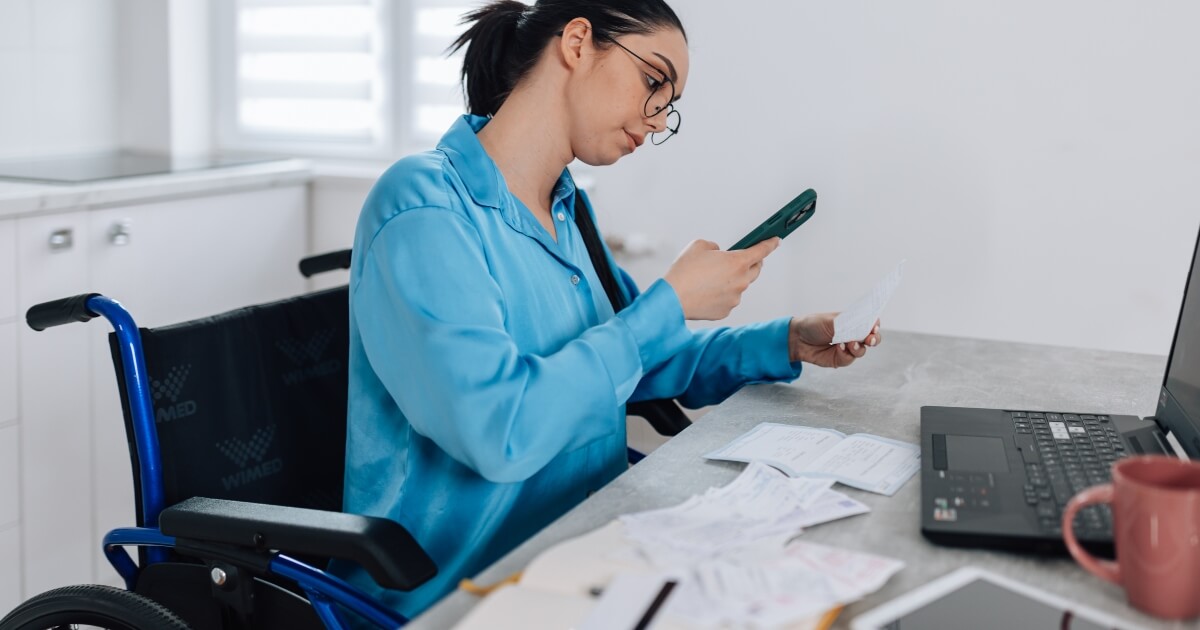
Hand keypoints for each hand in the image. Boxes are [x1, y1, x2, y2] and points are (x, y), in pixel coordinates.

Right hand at [664, 238, 779, 319]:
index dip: (770, 244)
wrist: (672, 298)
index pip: (761, 250)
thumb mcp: (698, 246)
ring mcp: (734, 298)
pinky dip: (722, 295)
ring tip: (711, 278)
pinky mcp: (726, 311)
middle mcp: (740, 281)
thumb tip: (718, 253)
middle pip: (755, 270)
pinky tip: (707, 291)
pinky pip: (729, 299)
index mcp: (737, 262)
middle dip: (751, 263)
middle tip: (739, 259)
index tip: (775, 241)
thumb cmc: (684, 272)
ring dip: (732, 280)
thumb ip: (714, 247)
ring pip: (740, 286)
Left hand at [789, 314, 881, 367]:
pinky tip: (838, 348)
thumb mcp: (830, 321)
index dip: (875, 324)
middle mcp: (853, 335)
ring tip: (849, 343)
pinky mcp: (840, 359)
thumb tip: (861, 329)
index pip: (870, 322)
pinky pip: (849, 359)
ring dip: (858, 347)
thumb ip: (847, 325)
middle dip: (874, 339)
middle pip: (872, 339)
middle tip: (869, 339)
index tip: (874, 326)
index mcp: (853, 321)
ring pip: (862, 350)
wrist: (797, 338)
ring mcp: (847, 348)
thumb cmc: (813, 325)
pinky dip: (846, 354)